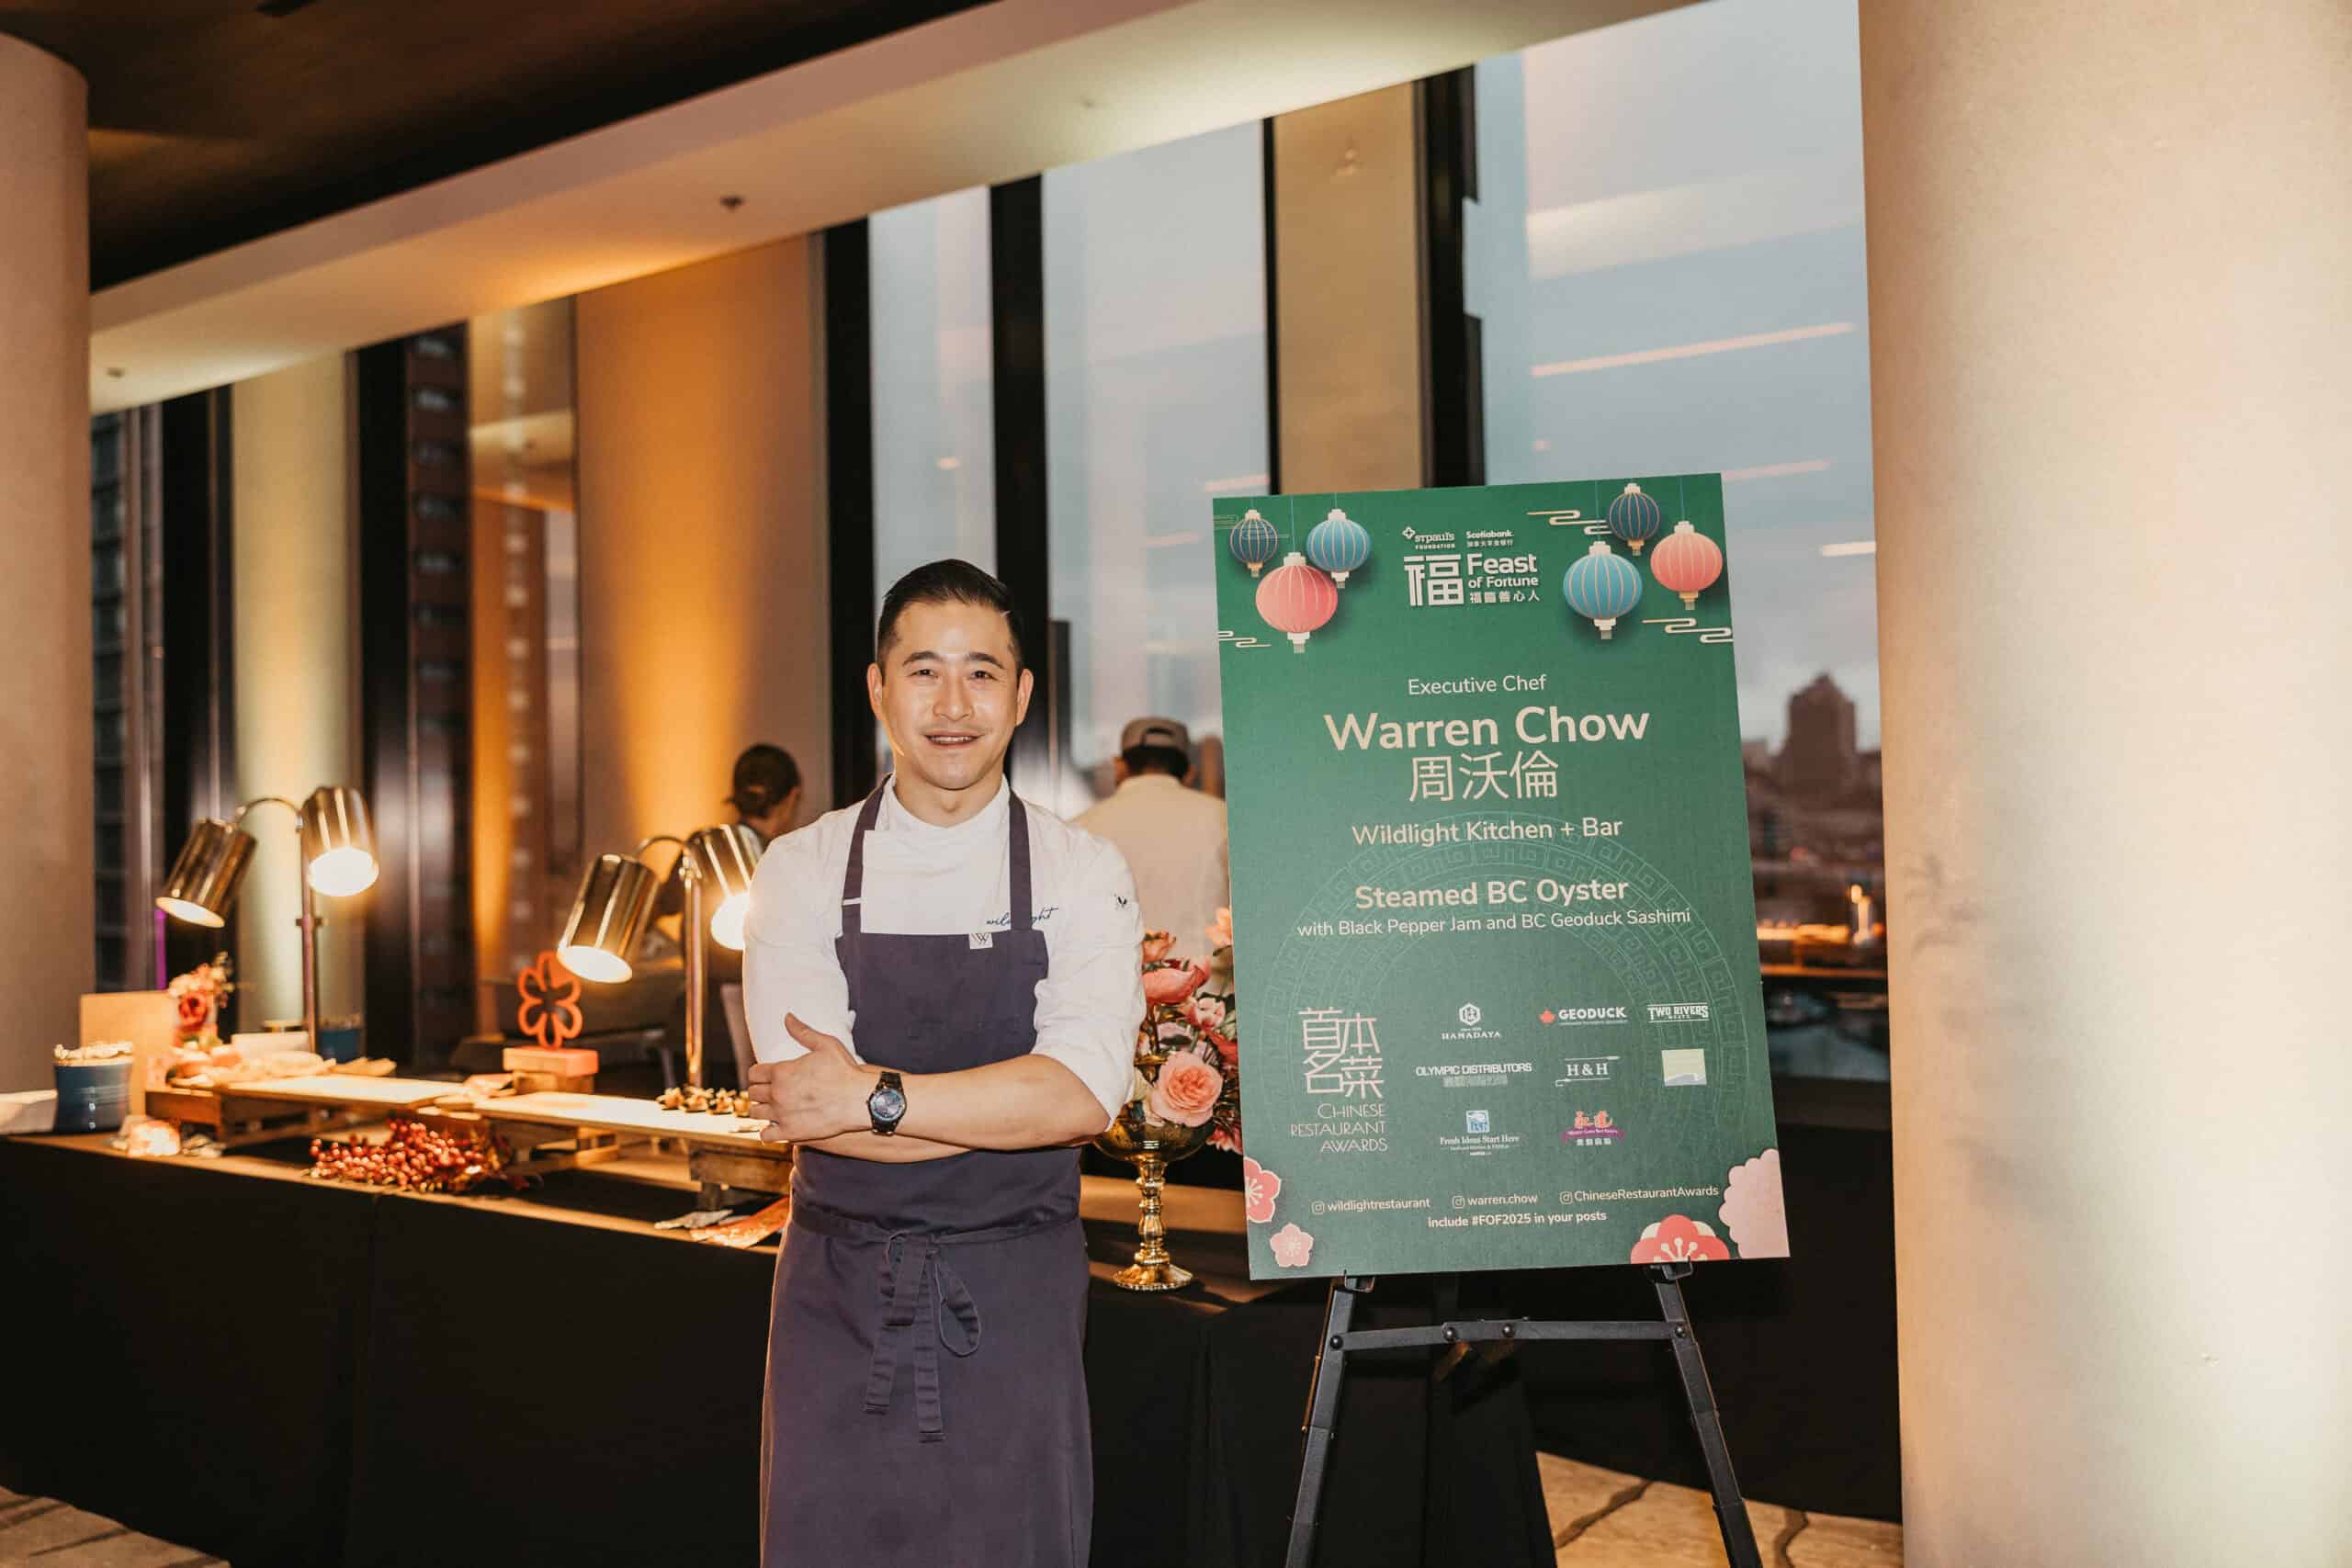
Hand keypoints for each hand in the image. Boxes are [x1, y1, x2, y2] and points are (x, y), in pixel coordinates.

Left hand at [746, 1015, 877, 1144]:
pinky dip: (768, 1132)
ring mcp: (782, 1115)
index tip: (767, 1076)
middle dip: (760, 1091)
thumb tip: (787, 1017)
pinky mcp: (791, 1132)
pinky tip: (777, 1126)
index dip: (759, 1073)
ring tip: (772, 1108)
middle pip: (753, 1093)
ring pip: (756, 1113)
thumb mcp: (825, 1044)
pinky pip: (766, 1136)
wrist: (860, 1099)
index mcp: (781, 1071)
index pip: (754, 1073)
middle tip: (771, 1091)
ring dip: (761, 1110)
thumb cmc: (845, 1071)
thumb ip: (802, 1031)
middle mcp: (777, 1093)